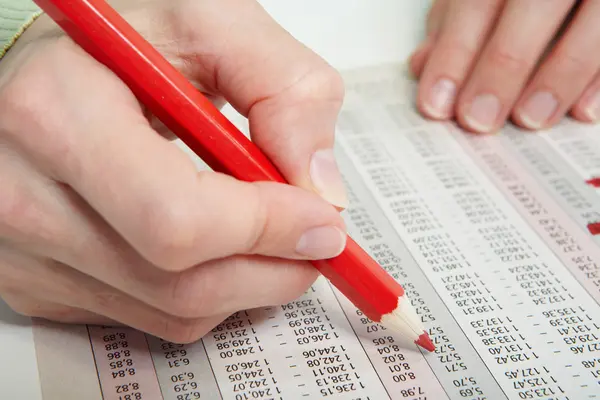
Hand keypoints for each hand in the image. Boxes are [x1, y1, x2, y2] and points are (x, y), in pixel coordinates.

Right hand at [0, 0, 347, 342]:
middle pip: (181, 282)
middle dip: (273, 268)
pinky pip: (151, 318)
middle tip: (312, 240)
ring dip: (247, 282)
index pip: (177, 217)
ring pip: (174, 312)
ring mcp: (26, 252)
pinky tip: (214, 247)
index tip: (320, 222)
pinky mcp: (40, 285)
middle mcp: (23, 195)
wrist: (50, 76)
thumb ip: (285, 90)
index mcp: (57, 114)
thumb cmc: (125, 45)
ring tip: (267, 235)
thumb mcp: (212, 26)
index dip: (266, 229)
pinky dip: (206, 293)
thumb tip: (320, 190)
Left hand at [409, 0, 599, 132]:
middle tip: (478, 119)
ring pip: (594, 18)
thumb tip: (422, 66)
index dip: (455, 52)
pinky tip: (584, 112)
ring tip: (530, 119)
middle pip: (531, 4)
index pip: (476, 1)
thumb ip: (452, 24)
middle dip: (501, 66)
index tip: (436, 103)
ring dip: (560, 73)